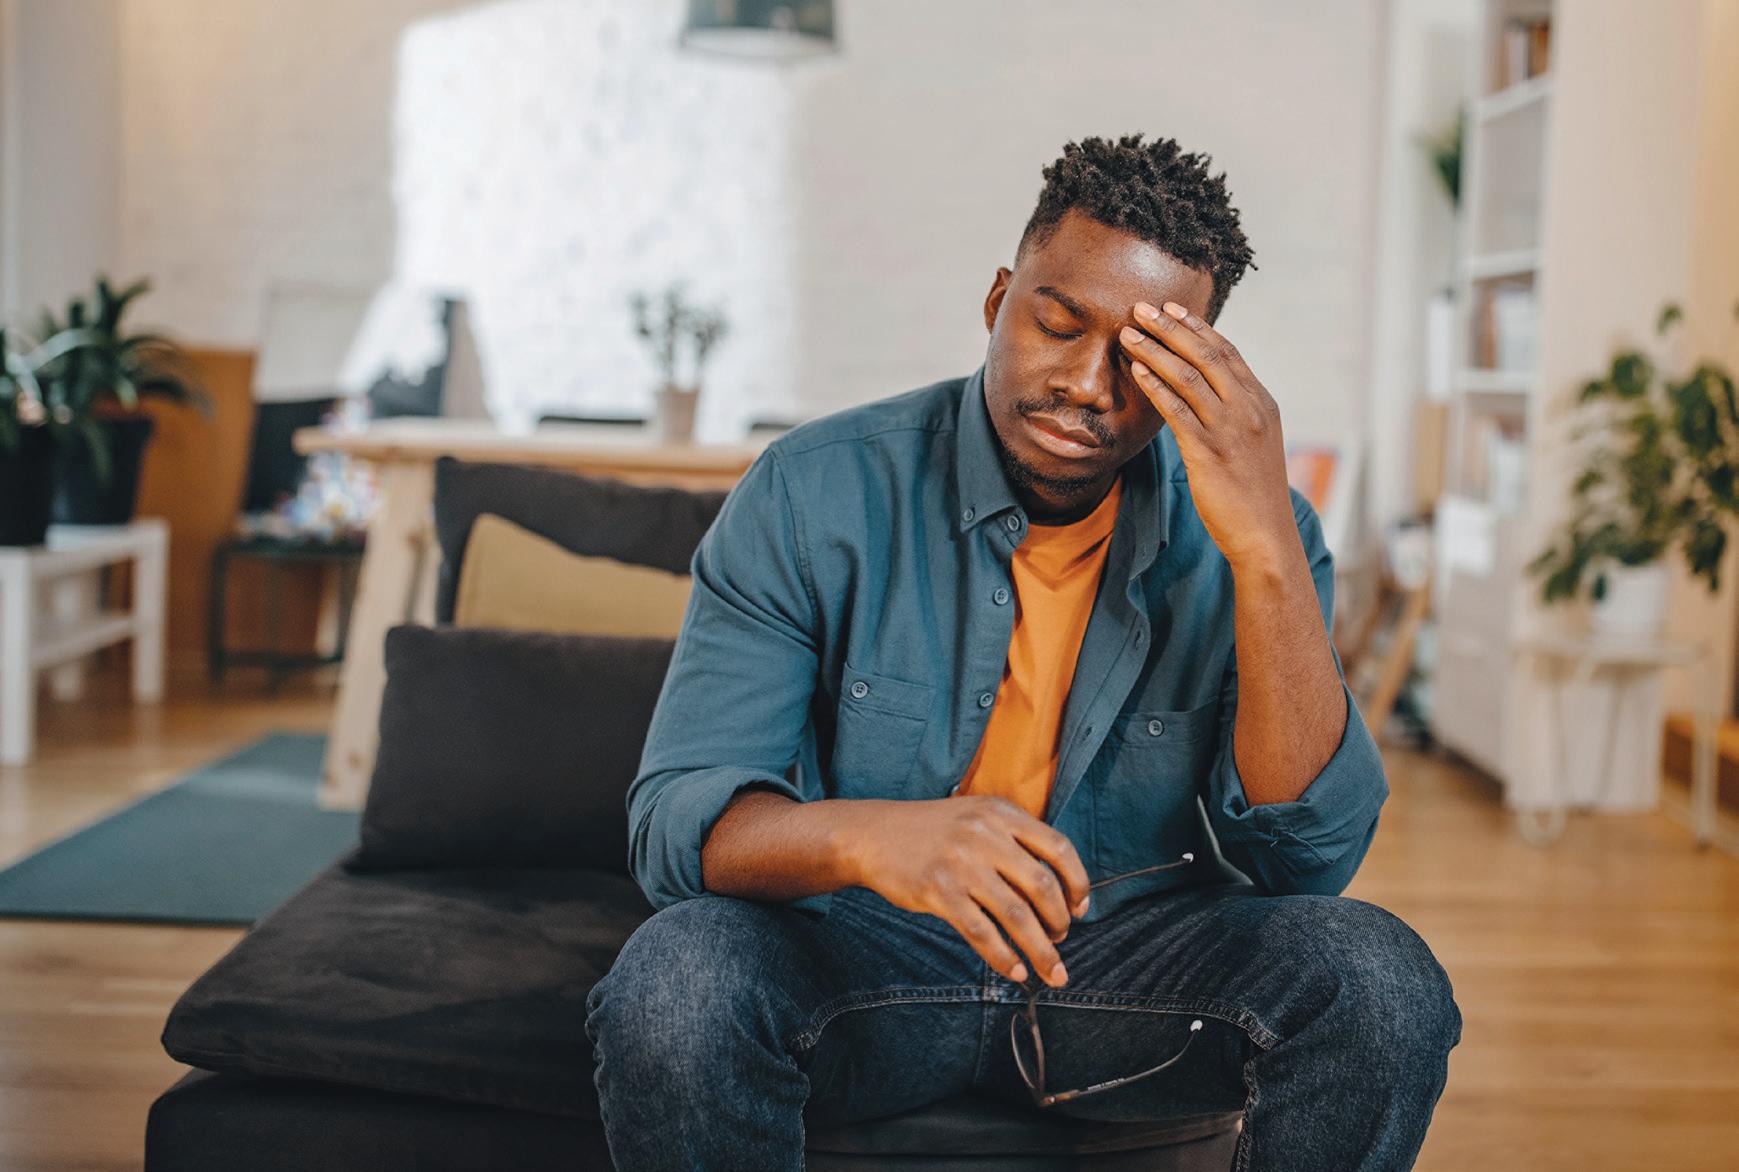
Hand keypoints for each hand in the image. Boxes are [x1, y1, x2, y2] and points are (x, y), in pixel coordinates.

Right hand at [845, 795, 1091, 986]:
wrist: (874, 834)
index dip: (1077, 883)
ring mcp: (962, 864)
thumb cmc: (932, 831)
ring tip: (1051, 971)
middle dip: (1060, 922)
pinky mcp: (940, 891)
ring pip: (1017, 915)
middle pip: (1043, 886)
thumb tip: (1054, 891)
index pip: (1059, 848)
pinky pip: (982, 933)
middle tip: (1061, 940)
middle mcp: (986, 835)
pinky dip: (1003, 958)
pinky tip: (1014, 971)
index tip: (1080, 908)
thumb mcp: (977, 817)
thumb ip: (1013, 841)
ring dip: (1041, 950)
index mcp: (1002, 814)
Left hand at [1118, 301, 1296, 567]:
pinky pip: (1178, 409)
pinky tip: (1136, 370)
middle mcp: (1249, 409)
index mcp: (1262, 403)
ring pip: (1189, 376)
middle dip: (1170, 327)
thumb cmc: (1254, 496)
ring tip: (1128, 333)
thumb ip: (1236, 417)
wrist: (1266, 536)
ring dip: (1155, 349)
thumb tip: (1208, 399)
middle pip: (1206, 354)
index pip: (1227, 353)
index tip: (1172, 309)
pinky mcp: (1209, 451)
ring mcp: (1230, 429)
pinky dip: (1155, 385)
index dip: (1197, 328)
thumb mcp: (1254, 446)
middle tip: (1141, 308)